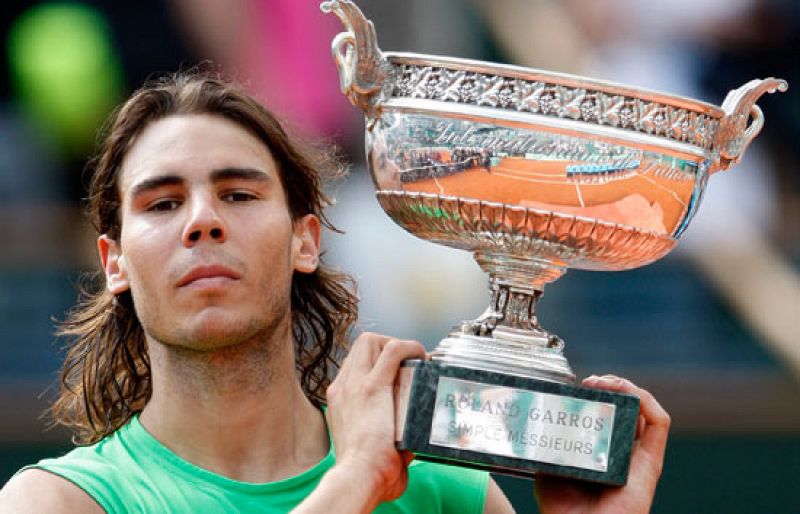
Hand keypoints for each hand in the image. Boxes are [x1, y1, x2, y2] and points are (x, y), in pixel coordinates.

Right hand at [324, 332, 426, 507]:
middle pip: (361, 347)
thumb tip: (410, 440)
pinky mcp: (372, 387)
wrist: (359, 477)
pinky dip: (409, 348)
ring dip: (395, 345)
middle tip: (407, 361)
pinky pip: (392, 351)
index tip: (398, 372)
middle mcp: (343, 388)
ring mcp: (354, 385)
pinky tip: (421, 357)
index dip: (378, 362)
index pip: (355, 366)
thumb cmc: (367, 472)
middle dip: (386, 346)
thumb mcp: (373, 446)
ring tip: (413, 358)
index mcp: (340, 401)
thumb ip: (390, 437)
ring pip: (370, 342)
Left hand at [534, 375, 669, 513]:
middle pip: (625, 409)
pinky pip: (660, 424)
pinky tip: (629, 392)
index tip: (576, 386)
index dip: (596, 395)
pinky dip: (648, 401)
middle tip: (589, 381)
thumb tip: (538, 421)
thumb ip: (549, 446)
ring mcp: (638, 458)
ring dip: (628, 387)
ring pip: (644, 411)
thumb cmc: (563, 511)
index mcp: (600, 453)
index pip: (606, 415)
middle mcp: (622, 454)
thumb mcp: (547, 469)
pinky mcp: (651, 464)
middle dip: (610, 386)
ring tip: (607, 382)